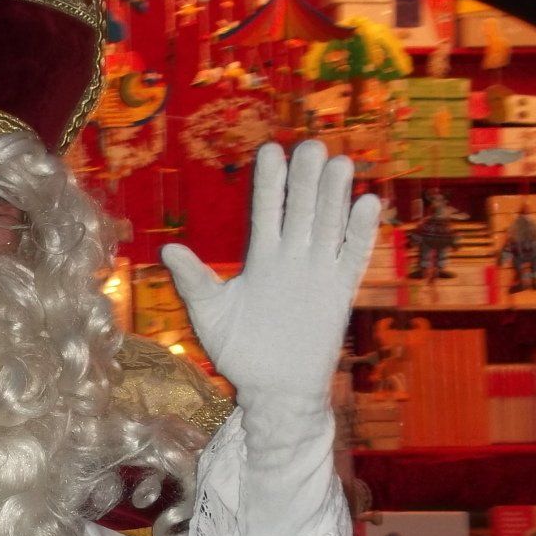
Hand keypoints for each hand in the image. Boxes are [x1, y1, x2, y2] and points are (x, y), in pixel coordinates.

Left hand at [160, 141, 380, 409]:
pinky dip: (360, 233)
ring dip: (334, 197)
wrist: (273, 390)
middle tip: (312, 146)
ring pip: (328, 225)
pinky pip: (353, 257)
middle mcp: (292, 257)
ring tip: (340, 164)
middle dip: (306, 179)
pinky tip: (366, 204)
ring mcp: (318, 272)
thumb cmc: (239, 352)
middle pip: (301, 209)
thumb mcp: (209, 314)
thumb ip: (194, 281)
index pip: (267, 210)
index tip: (270, 150)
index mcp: (261, 256)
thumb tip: (168, 249)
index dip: (269, 182)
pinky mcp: (339, 293)